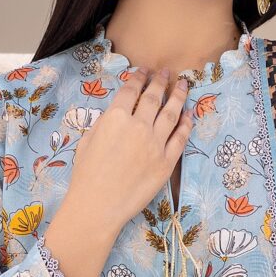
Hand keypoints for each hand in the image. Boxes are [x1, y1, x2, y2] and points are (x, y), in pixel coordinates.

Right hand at [43, 66, 190, 276]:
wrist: (98, 206)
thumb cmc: (86, 175)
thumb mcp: (88, 140)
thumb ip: (105, 122)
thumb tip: (118, 113)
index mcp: (115, 118)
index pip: (131, 90)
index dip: (138, 78)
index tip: (144, 71)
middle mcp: (138, 126)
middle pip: (153, 97)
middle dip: (160, 81)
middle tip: (166, 73)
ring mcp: (156, 143)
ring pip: (172, 113)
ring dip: (179, 95)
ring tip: (184, 85)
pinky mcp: (167, 162)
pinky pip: (181, 138)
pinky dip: (187, 123)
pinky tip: (189, 114)